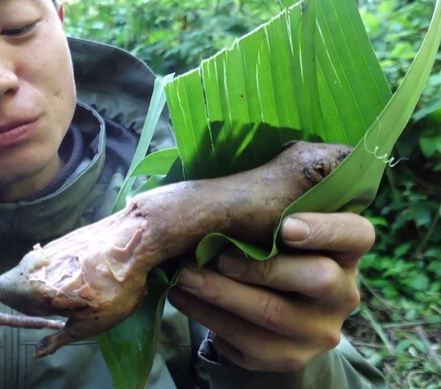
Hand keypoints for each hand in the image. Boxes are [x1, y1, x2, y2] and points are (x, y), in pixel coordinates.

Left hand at [168, 212, 374, 371]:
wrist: (265, 307)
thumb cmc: (269, 251)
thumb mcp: (279, 227)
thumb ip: (271, 206)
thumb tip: (231, 185)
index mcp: (346, 251)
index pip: (358, 235)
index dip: (326, 230)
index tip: (286, 226)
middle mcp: (343, 294)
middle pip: (318, 278)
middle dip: (261, 267)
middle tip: (219, 257)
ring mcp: (319, 331)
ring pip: (272, 314)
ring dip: (221, 293)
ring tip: (185, 276)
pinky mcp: (290, 357)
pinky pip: (247, 342)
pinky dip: (209, 317)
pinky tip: (184, 298)